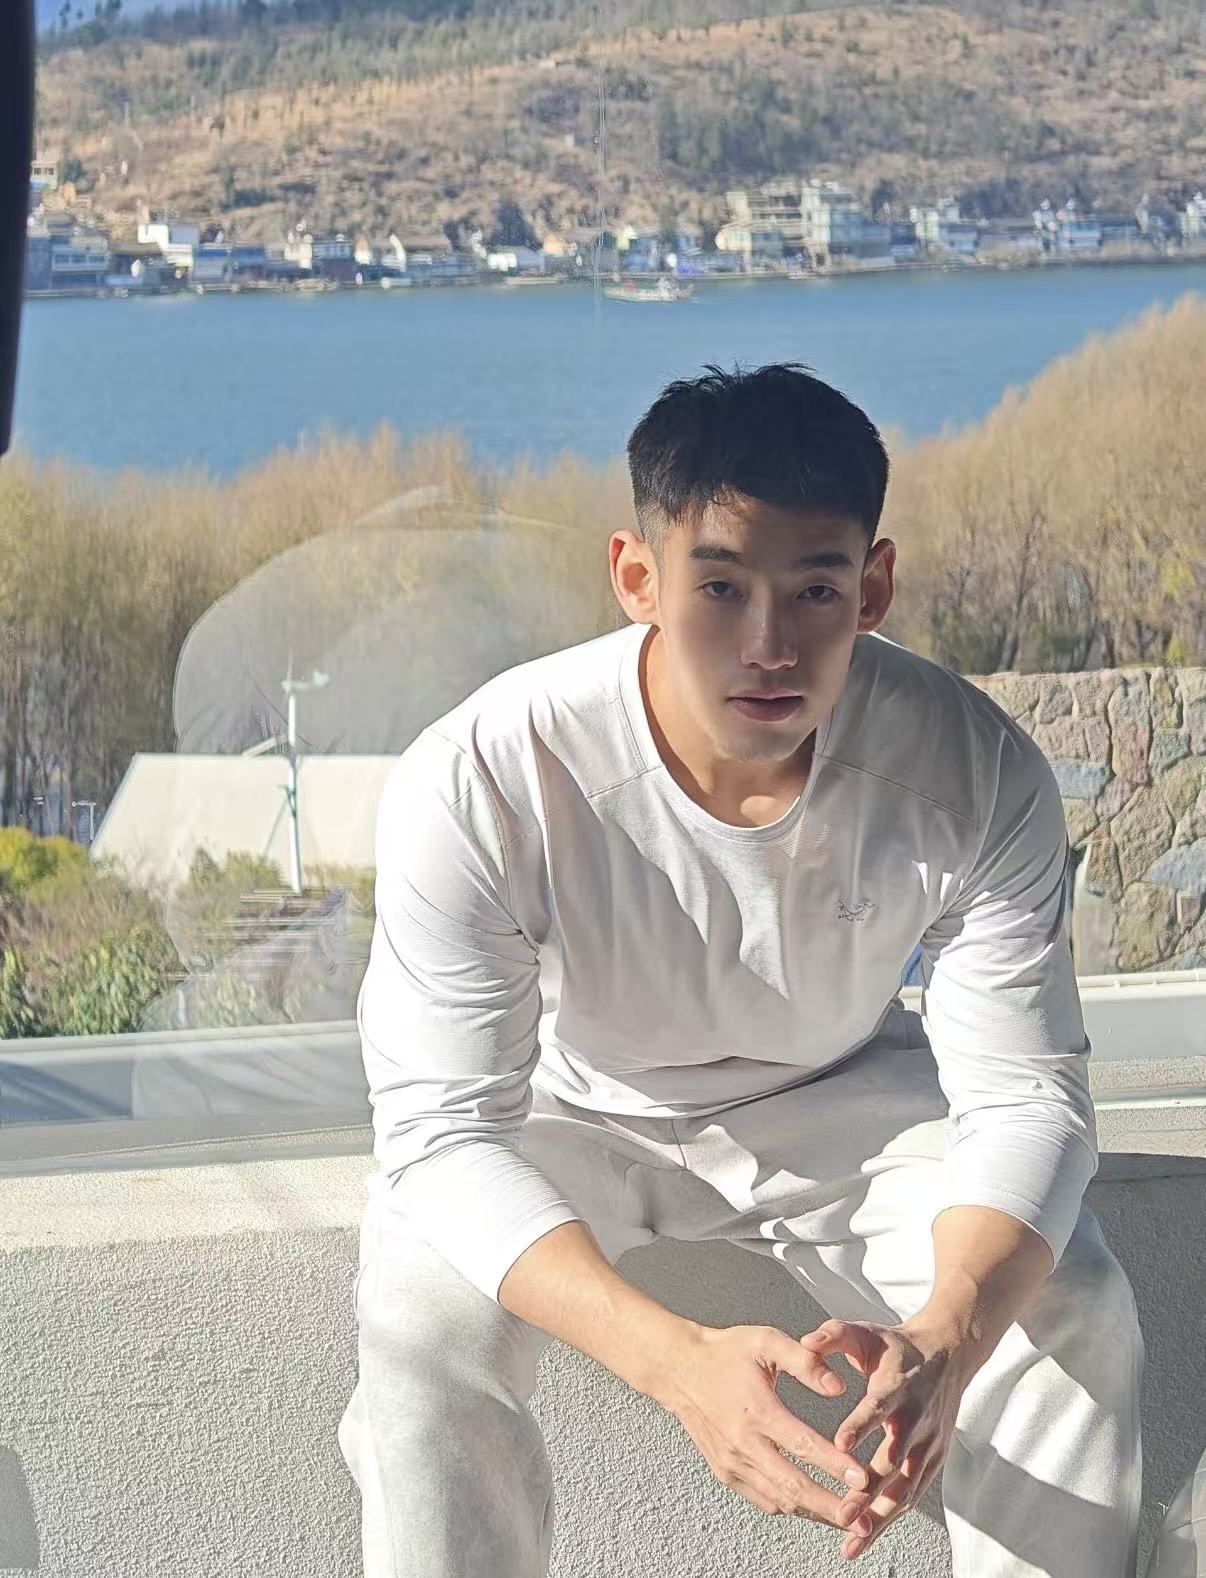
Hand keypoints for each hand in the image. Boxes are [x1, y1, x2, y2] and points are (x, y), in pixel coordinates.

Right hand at [660, 1323, 878, 1539]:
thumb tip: (839, 1387)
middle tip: (863, 1516)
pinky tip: (813, 1506)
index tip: (864, 1479)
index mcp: (757, 1411)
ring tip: (847, 1518)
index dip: (835, 1465)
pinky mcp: (726, 1472)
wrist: (679, 1368)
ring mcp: (732, 1463)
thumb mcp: (766, 1342)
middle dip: (832, 1506)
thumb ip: (805, 1361)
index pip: (803, 1446)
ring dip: (815, 1512)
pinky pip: (764, 1499)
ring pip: (780, 1500)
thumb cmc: (725, 1352)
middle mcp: (743, 1443)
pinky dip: (791, 1506)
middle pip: (794, 1486)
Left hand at [797, 1316, 970, 1560]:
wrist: (948, 1355)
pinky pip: (912, 1495)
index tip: (840, 1443)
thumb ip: (833, 1334)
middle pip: (894, 1461)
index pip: (880, 1405)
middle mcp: (917, 1418)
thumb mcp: (865, 1331)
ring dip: (879, 1516)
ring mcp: (929, 1443)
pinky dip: (890, 1517)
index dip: (861, 1424)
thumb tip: (805, 1341)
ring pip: (905, 1488)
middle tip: (842, 1513)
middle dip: (868, 1490)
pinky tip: (866, 1537)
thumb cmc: (896, 1346)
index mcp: (899, 1384)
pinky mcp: (934, 1460)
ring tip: (851, 1540)